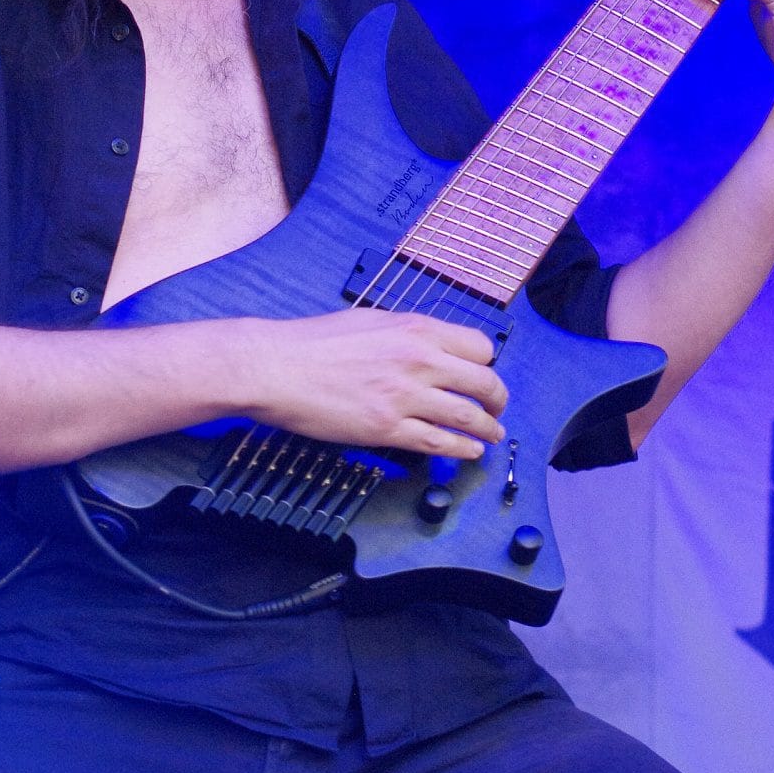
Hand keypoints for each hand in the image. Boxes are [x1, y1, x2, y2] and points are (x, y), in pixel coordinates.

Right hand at [234, 308, 508, 458]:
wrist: (277, 366)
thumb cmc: (314, 342)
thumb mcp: (371, 320)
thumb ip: (407, 334)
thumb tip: (430, 346)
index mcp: (416, 330)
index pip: (480, 348)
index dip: (486, 364)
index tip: (482, 375)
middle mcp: (419, 360)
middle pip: (484, 383)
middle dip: (497, 400)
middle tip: (497, 409)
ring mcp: (405, 397)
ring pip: (468, 417)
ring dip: (488, 429)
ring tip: (493, 436)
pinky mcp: (388, 429)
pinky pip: (439, 442)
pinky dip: (462, 450)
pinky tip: (469, 452)